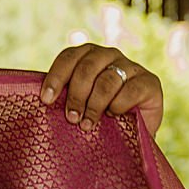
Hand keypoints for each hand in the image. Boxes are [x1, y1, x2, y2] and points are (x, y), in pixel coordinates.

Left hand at [41, 44, 163, 136]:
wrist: (135, 133)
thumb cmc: (100, 118)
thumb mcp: (80, 105)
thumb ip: (65, 97)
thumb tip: (39, 102)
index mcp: (89, 55)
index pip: (69, 57)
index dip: (56, 77)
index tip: (46, 100)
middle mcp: (110, 55)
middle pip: (87, 67)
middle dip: (76, 95)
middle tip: (71, 118)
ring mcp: (131, 67)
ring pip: (107, 80)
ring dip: (95, 105)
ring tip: (87, 125)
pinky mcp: (149, 81)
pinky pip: (130, 90)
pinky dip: (118, 105)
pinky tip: (113, 116)